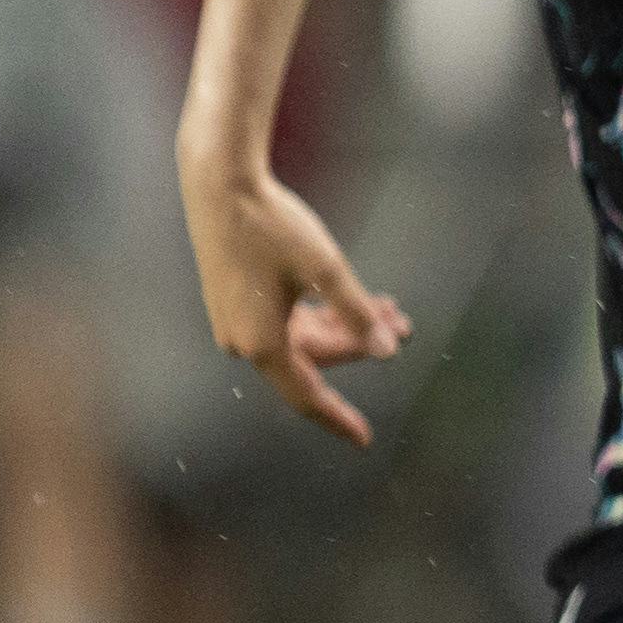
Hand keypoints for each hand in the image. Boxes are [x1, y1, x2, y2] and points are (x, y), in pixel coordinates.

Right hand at [182, 159, 409, 446]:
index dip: (338, 418)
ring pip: (302, 337)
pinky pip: (284, 321)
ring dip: (345, 325)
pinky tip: (351, 298)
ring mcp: (234, 320)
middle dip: (359, 344)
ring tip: (389, 307)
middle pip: (314, 358)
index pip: (307, 396)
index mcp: (262, 343)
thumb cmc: (272, 225)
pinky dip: (320, 313)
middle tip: (403, 325)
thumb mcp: (326, 269)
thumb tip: (389, 352)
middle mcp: (242, 340)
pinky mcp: (233, 298)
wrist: (220, 184)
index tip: (364, 438)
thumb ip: (358, 313)